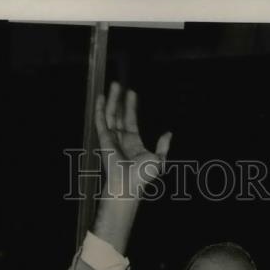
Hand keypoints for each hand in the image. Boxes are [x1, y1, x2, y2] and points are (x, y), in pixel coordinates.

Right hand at [95, 82, 171, 199]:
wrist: (128, 184)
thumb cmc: (142, 176)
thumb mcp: (159, 160)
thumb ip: (163, 146)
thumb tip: (169, 133)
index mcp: (133, 143)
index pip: (130, 120)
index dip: (131, 107)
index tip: (132, 94)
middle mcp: (121, 140)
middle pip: (119, 115)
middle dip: (119, 100)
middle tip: (120, 85)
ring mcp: (111, 139)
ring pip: (110, 115)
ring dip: (111, 100)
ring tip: (114, 85)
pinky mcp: (103, 139)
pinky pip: (100, 121)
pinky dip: (100, 109)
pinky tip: (101, 97)